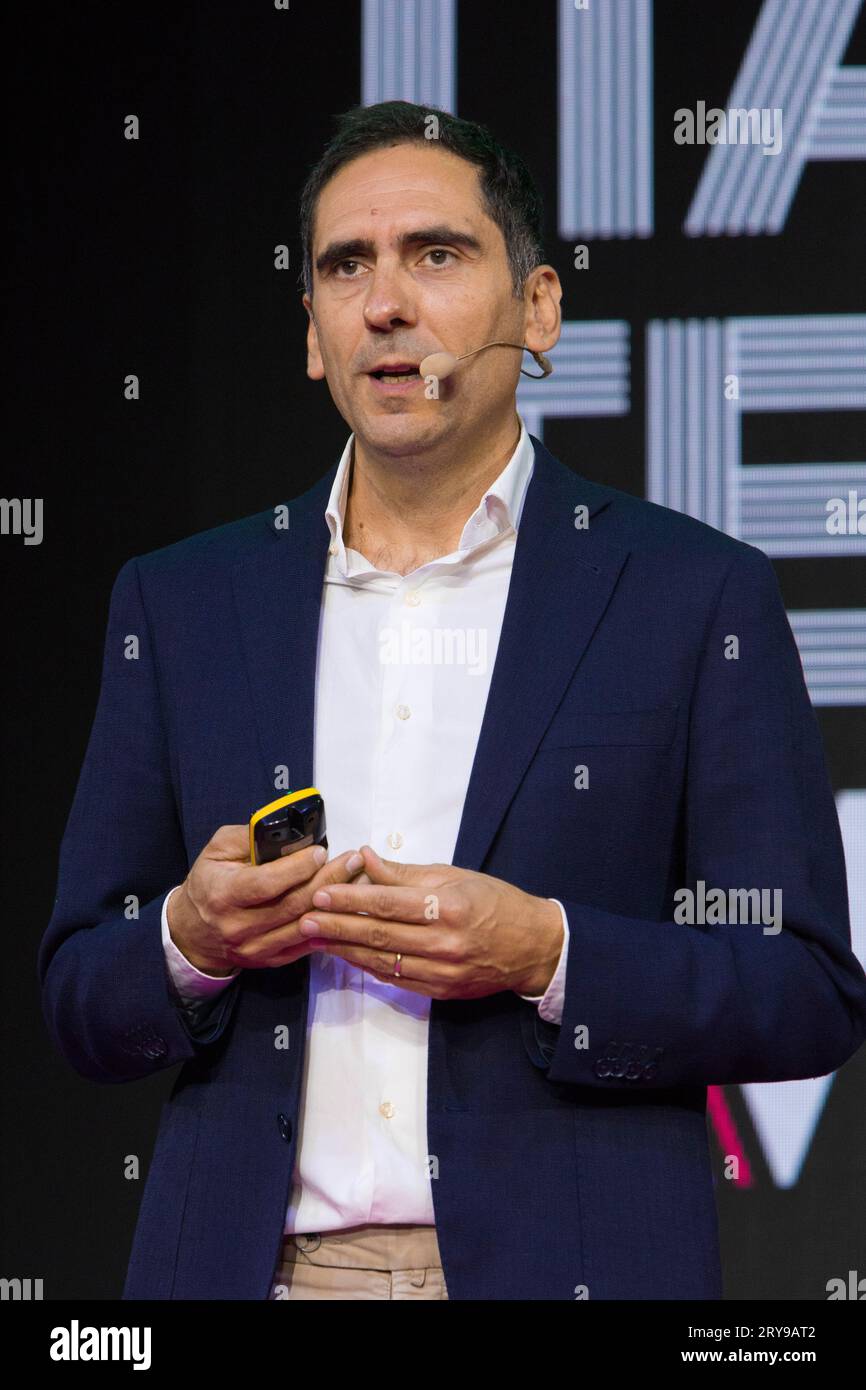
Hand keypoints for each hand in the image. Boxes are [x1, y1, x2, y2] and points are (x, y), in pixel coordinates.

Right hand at [167, 826, 368, 973]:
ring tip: (359, 880)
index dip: (297, 868)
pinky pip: (306, 945)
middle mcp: (239, 926)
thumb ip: (249, 837)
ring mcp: (256, 947)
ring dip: (336, 904)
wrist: (194, 931)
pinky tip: (347, 908)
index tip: (321, 851)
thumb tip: (285, 829)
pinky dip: (330, 927)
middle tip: (353, 860)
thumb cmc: (209, 882)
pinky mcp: (270, 960)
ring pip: (304, 926)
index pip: (266, 883)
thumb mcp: (217, 850)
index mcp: (223, 894)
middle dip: (328, 880)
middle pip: (293, 904)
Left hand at [296, 845, 563, 998]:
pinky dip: (368, 967)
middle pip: (380, 935)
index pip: (389, 904)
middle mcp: (445, 943)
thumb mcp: (455, 876)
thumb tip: (365, 858)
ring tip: (315, 938)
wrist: (533, 947)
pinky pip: (396, 979)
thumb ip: (406, 872)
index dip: (351, 899)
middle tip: (304, 918)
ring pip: (382, 961)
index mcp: (449, 907)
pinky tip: (346, 956)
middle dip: (337, 926)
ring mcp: (443, 972)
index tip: (320, 893)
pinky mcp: (441, 991)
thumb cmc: (495, 903)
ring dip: (344, 950)